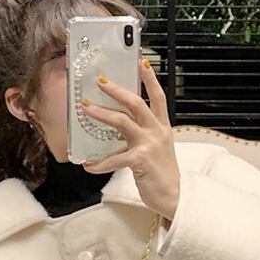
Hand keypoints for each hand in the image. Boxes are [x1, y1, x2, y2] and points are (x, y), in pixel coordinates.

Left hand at [80, 58, 179, 219]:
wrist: (173, 197)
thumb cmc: (162, 174)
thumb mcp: (158, 149)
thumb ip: (144, 136)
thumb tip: (121, 127)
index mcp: (163, 128)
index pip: (159, 97)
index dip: (150, 79)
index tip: (142, 62)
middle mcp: (157, 132)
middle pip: (137, 103)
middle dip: (117, 90)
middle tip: (101, 81)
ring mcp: (149, 145)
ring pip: (122, 122)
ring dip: (102, 114)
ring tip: (86, 108)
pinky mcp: (139, 160)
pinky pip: (114, 159)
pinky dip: (100, 163)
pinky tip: (88, 166)